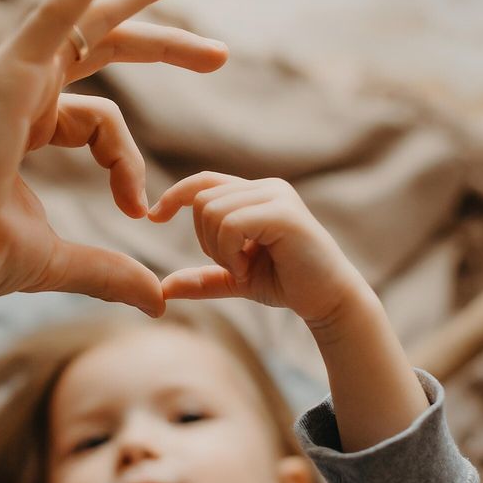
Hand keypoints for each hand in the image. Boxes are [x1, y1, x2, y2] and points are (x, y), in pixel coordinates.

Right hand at [0, 0, 227, 316]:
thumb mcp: (57, 259)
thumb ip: (109, 271)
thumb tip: (158, 299)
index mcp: (29, 126)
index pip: (102, 125)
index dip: (128, 166)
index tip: (138, 209)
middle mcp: (26, 90)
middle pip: (105, 50)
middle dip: (162, 44)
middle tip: (218, 52)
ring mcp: (18, 74)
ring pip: (91, 19)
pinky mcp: (13, 67)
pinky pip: (59, 9)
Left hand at [150, 172, 372, 327]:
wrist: (328, 301)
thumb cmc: (286, 285)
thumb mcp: (235, 279)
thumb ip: (202, 279)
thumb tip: (163, 289)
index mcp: (254, 194)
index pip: (203, 181)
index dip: (174, 195)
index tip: (154, 217)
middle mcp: (266, 187)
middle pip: (202, 200)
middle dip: (204, 240)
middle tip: (232, 266)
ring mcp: (276, 196)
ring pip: (212, 211)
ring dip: (218, 249)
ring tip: (243, 267)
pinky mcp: (284, 213)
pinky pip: (231, 223)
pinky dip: (229, 252)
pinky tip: (247, 268)